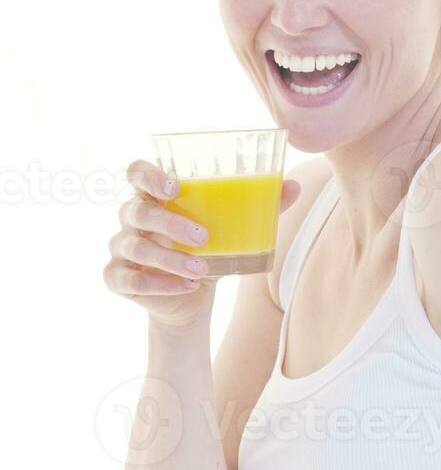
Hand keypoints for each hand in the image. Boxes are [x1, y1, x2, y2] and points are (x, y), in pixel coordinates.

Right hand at [102, 159, 300, 328]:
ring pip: (134, 247)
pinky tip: (185, 287)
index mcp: (154, 196)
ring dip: (168, 259)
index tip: (174, 187)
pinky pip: (126, 278)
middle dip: (169, 223)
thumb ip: (258, 205)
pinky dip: (157, 284)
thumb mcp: (231, 228)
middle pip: (136, 210)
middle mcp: (132, 217)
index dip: (148, 175)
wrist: (191, 297)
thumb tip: (294, 186)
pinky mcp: (117, 277)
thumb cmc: (207, 250)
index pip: (136, 172)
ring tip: (201, 270)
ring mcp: (121, 247)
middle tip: (203, 237)